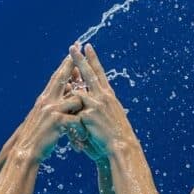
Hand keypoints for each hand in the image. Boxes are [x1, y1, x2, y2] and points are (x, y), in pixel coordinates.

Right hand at [15, 56, 83, 161]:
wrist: (26, 151)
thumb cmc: (38, 136)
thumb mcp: (45, 116)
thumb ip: (54, 104)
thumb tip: (66, 92)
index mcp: (45, 99)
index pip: (57, 77)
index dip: (66, 64)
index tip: (74, 50)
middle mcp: (47, 100)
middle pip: (62, 78)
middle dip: (72, 64)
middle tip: (81, 50)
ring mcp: (51, 109)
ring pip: (76, 99)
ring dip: (83, 110)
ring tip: (86, 124)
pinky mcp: (57, 121)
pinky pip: (76, 119)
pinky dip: (81, 130)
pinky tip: (81, 141)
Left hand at [68, 43, 135, 157]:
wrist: (121, 147)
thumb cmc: (113, 136)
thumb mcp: (107, 116)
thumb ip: (96, 105)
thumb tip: (83, 97)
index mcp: (108, 95)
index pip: (99, 73)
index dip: (93, 59)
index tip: (88, 46)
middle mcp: (103, 96)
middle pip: (89, 73)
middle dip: (79, 59)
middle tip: (72, 46)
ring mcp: (96, 104)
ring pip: (77, 93)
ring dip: (72, 100)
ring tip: (75, 110)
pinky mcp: (89, 114)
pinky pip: (74, 112)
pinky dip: (73, 118)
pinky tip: (79, 128)